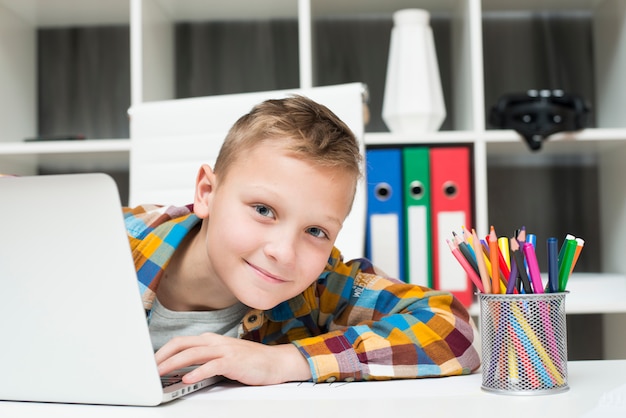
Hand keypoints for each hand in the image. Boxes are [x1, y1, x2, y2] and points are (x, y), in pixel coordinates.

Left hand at [155, 333, 311, 385]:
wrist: (274, 362)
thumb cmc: (249, 361)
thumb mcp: (223, 357)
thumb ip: (204, 359)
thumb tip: (181, 369)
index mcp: (211, 339)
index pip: (181, 341)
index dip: (163, 351)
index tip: (150, 362)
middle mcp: (215, 341)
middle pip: (182, 344)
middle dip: (162, 356)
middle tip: (149, 368)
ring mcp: (224, 350)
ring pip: (193, 353)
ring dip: (174, 363)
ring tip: (160, 373)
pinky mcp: (233, 361)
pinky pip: (211, 365)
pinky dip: (197, 372)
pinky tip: (187, 379)